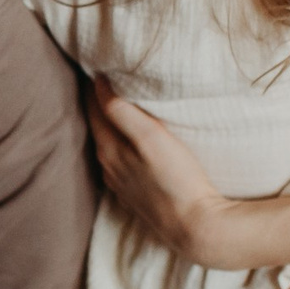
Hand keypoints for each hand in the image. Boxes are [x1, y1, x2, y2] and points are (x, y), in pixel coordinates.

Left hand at [88, 77, 239, 266]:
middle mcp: (108, 167)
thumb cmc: (177, 179)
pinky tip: (132, 141)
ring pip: (107, 143)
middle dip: (98, 100)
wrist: (197, 228)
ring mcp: (121, 183)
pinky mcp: (136, 195)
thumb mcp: (150, 138)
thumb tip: (98, 82)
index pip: (92, 107)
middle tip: (104, 72)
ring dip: (109, 122)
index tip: (98, 60)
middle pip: (97, 125)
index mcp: (108, 150)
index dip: (95, 84)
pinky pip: (120, 161)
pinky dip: (120, 143)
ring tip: (117, 99)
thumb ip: (121, 111)